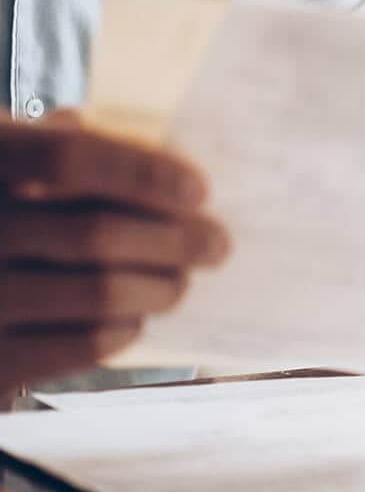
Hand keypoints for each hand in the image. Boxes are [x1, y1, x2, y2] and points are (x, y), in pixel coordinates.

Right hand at [0, 113, 228, 397]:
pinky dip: (125, 328)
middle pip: (97, 234)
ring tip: (180, 281)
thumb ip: (69, 147)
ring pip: (101, 293)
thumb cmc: (6, 215)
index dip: (141, 172)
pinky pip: (84, 344)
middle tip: (217, 244)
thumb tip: (164, 160)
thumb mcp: (15, 165)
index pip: (66, 158)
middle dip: (175, 240)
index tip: (198, 190)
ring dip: (161, 287)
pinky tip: (132, 317)